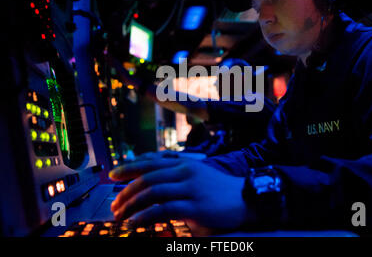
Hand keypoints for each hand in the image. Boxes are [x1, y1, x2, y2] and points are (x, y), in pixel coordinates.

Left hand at [108, 155, 250, 229]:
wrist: (246, 198)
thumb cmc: (218, 189)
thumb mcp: (196, 175)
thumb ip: (175, 176)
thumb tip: (150, 184)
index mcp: (184, 163)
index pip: (150, 161)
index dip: (129, 167)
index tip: (113, 175)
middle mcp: (185, 172)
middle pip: (147, 177)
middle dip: (126, 191)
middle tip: (114, 205)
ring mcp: (191, 188)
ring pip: (152, 192)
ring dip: (132, 204)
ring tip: (120, 216)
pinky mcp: (196, 206)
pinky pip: (163, 209)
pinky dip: (145, 216)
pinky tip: (134, 223)